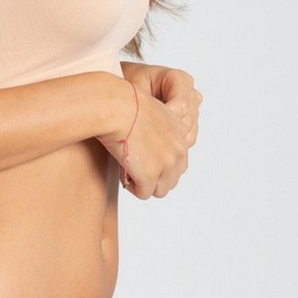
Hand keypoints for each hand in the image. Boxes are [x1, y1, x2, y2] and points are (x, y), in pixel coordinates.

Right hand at [99, 68, 197, 199]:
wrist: (116, 107)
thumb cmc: (125, 103)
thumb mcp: (151, 111)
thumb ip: (157, 128)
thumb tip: (148, 142)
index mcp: (181, 134)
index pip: (178, 161)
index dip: (159, 164)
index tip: (142, 158)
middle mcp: (178, 151)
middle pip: (171, 179)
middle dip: (154, 178)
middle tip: (134, 168)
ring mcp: (166, 165)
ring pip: (160, 190)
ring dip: (144, 185)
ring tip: (128, 172)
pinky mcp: (150, 176)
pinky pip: (144, 193)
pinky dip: (132, 187)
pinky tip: (122, 173)